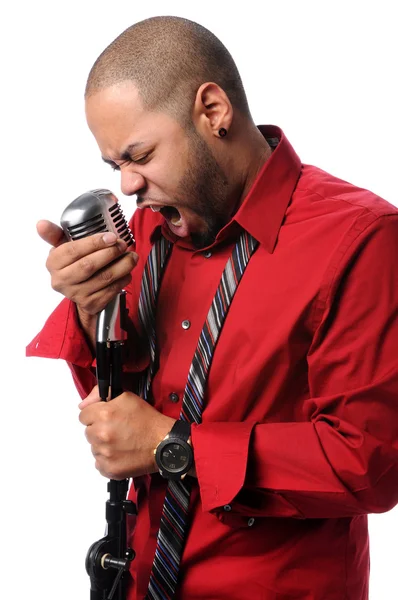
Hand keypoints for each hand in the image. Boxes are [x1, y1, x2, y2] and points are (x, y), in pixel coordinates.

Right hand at [36, 220, 138, 342]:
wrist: (78, 291)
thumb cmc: (72, 264)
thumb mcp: (62, 247)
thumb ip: (55, 234)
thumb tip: (41, 224)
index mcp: (54, 263)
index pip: (73, 250)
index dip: (94, 242)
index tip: (111, 237)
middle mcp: (62, 281)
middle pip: (89, 265)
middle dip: (110, 253)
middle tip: (123, 245)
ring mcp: (76, 294)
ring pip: (104, 278)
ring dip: (122, 266)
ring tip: (131, 256)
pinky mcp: (91, 304)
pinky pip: (111, 290)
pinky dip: (123, 279)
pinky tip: (127, 272)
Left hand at [78, 386, 175, 479]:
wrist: (163, 443)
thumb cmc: (148, 421)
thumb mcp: (126, 397)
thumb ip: (100, 395)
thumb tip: (82, 404)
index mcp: (104, 414)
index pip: (83, 415)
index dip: (95, 415)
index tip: (105, 418)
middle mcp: (101, 434)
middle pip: (88, 432)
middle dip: (100, 429)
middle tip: (117, 429)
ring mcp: (104, 453)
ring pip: (94, 447)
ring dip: (104, 445)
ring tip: (122, 442)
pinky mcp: (109, 469)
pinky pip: (99, 463)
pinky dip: (108, 459)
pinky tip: (121, 453)